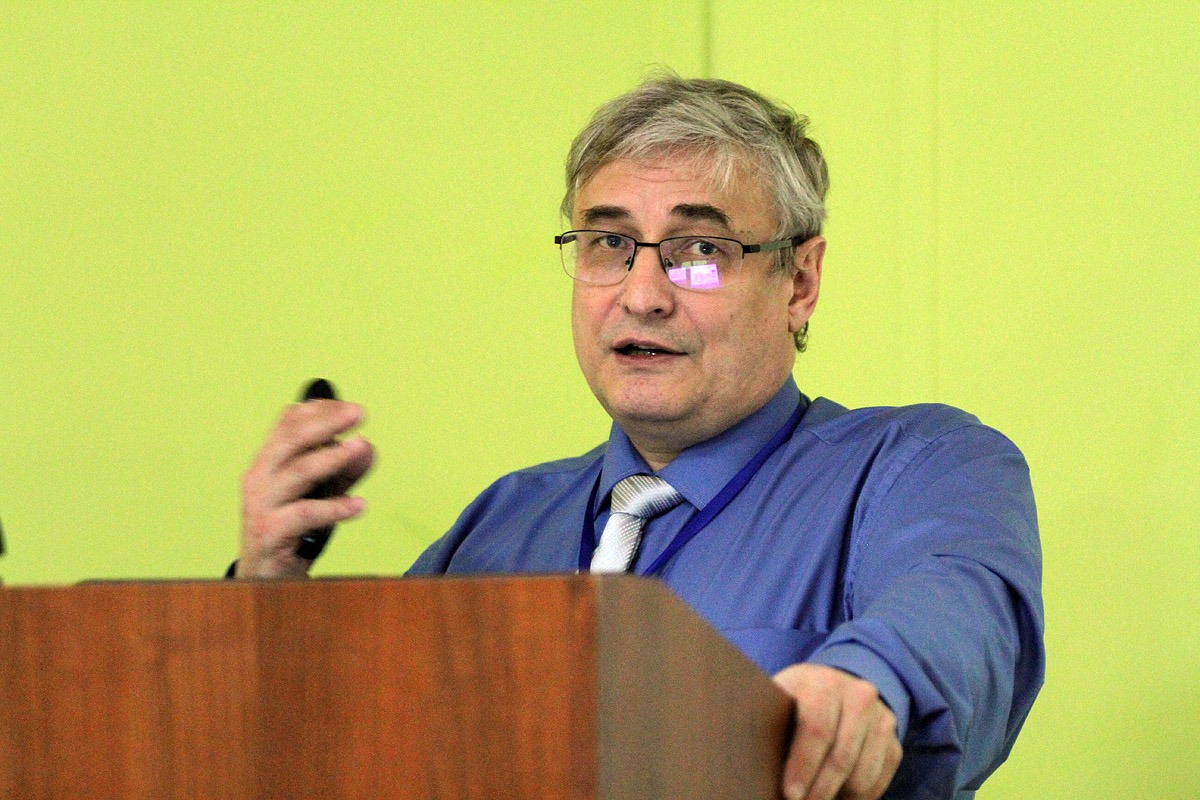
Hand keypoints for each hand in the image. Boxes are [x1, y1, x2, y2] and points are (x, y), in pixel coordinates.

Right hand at [237, 399, 375, 578]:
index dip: (320, 409)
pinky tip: (359, 505)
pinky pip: (306, 514)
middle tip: (359, 413)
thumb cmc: (290, 530)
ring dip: (333, 457)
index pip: (288, 422)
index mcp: (267, 461)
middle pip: (291, 439)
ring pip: (299, 472)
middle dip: (327, 422)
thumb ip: (342, 472)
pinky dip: (335, 508)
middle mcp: (259, 478)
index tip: (350, 407)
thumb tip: (367, 448)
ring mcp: (262, 505)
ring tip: (362, 446)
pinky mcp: (270, 532)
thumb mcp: (318, 494)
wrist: (264, 578)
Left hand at [773, 664, 901, 799]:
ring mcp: (881, 719)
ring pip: (862, 775)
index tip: (791, 794)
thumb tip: (754, 762)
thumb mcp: (779, 698)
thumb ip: (768, 722)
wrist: (832, 686)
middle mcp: (858, 696)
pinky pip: (877, 782)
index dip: (803, 766)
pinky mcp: (894, 742)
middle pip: (842, 758)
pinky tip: (836, 796)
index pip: (817, 729)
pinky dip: (857, 798)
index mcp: (823, 683)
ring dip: (839, 797)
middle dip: (819, 790)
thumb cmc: (795, 700)